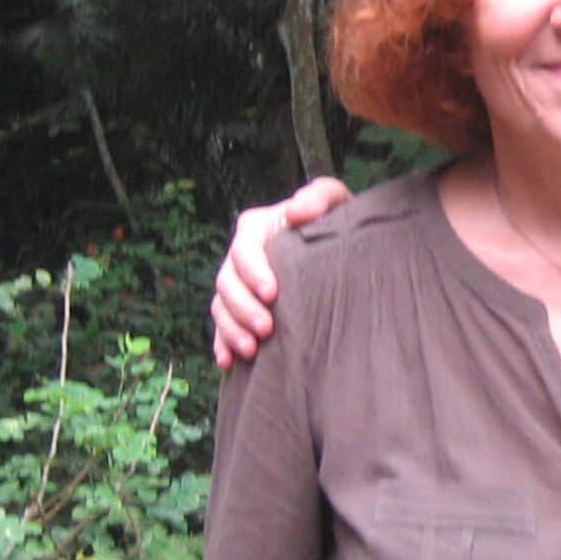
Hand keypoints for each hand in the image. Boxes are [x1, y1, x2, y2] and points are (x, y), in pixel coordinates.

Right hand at [211, 178, 350, 366]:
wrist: (339, 249)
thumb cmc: (336, 221)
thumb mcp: (335, 200)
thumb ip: (319, 196)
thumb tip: (295, 210)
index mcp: (257, 228)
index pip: (244, 250)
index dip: (253, 272)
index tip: (273, 293)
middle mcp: (241, 257)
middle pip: (227, 283)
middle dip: (243, 308)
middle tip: (266, 329)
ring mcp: (238, 285)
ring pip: (221, 307)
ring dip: (231, 330)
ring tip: (251, 350)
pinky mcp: (240, 309)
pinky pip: (221, 327)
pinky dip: (222, 344)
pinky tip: (229, 362)